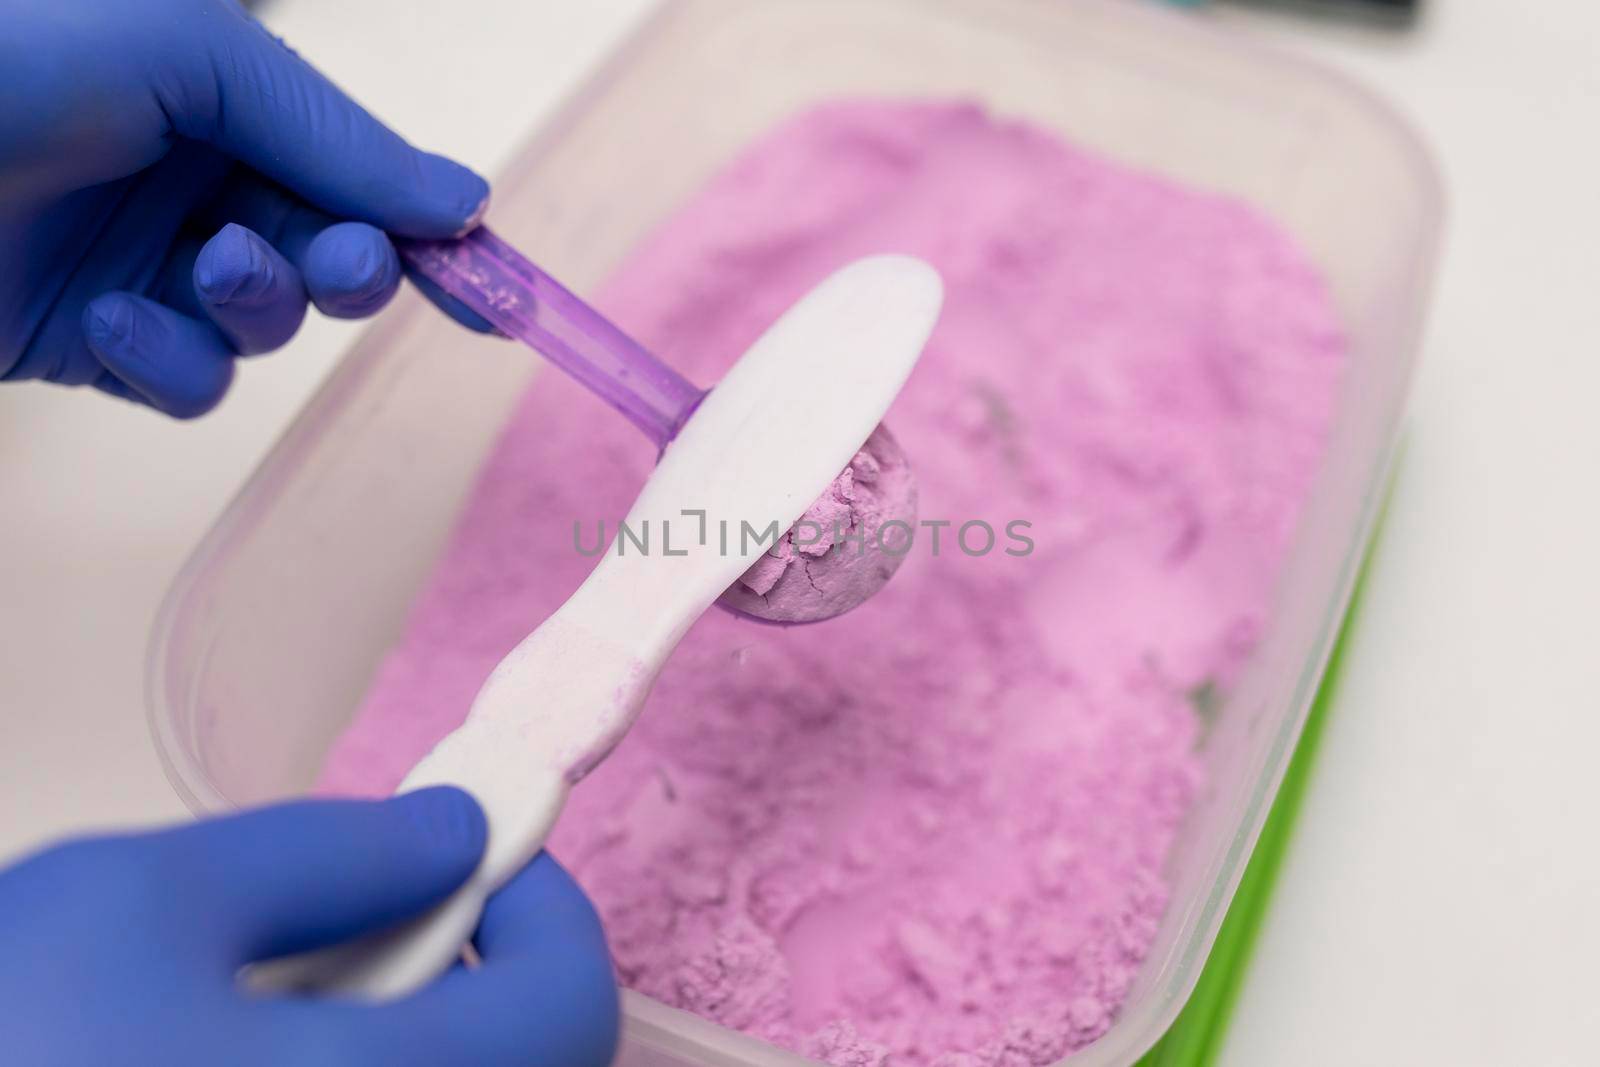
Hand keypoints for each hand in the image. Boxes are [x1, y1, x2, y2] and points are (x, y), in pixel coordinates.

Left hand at [0, 0, 490, 416]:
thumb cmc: (11, 58)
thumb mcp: (193, 55)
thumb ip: (333, 135)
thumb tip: (465, 200)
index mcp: (218, 97)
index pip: (354, 173)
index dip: (426, 230)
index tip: (490, 287)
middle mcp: (186, 181)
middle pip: (325, 256)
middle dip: (346, 268)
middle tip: (339, 265)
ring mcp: (140, 267)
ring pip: (265, 326)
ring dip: (257, 306)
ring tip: (207, 268)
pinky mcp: (92, 346)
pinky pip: (186, 382)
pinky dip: (173, 361)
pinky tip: (119, 324)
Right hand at [0, 788, 619, 1066]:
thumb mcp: (134, 899)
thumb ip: (327, 856)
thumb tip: (449, 834)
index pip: (570, 1010)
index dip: (548, 914)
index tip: (493, 857)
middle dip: (469, 979)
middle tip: (376, 921)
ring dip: (399, 1038)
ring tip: (263, 1004)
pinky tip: (219, 1064)